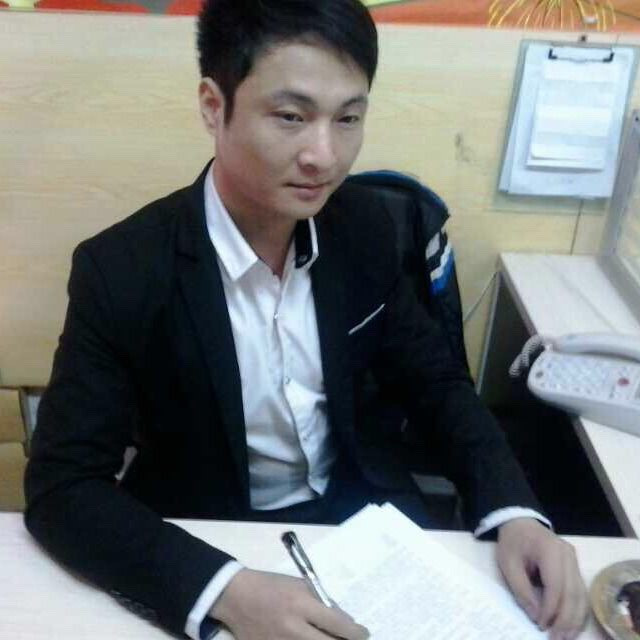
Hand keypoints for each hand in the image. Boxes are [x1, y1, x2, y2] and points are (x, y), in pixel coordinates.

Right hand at [210, 568, 369, 639]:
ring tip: (331, 639)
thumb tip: (345, 622)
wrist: (237, 596)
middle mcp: (293, 627)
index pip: (338, 624)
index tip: (364, 634)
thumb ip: (322, 603)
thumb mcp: (300, 586)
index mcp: (301, 604)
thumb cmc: (272, 586)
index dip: (356, 633)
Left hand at [497, 518, 587, 639]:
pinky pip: (581, 592)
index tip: (541, 625)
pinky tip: (572, 625)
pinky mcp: (575, 567)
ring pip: (581, 595)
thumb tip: (535, 616)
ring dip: (575, 619)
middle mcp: (568, 555)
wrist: (520, 523)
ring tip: (565, 637)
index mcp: (549, 549)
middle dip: (565, 619)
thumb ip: (521, 589)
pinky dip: (578, 611)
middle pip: (572, 592)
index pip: (556, 585)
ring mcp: (574, 560)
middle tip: (556, 638)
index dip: (550, 608)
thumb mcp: (508, 564)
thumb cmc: (512, 542)